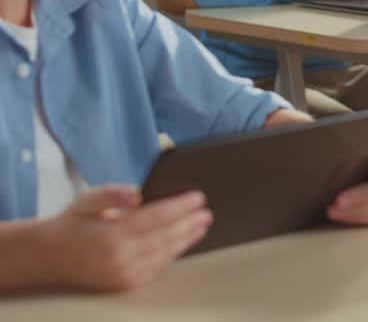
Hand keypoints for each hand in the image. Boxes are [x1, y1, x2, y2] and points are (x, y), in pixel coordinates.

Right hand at [43, 186, 211, 290]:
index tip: (198, 197)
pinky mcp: (125, 283)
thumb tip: (138, 194)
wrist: (50, 256)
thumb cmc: (73, 223)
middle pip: (165, 237)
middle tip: (207, 212)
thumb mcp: (87, 199)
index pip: (155, 218)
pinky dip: (172, 253)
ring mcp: (123, 273)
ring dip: (186, 239)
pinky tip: (183, 241)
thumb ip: (113, 193)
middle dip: (189, 223)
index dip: (180, 207)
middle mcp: (119, 257)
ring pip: (164, 254)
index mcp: (111, 234)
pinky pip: (156, 267)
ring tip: (202, 225)